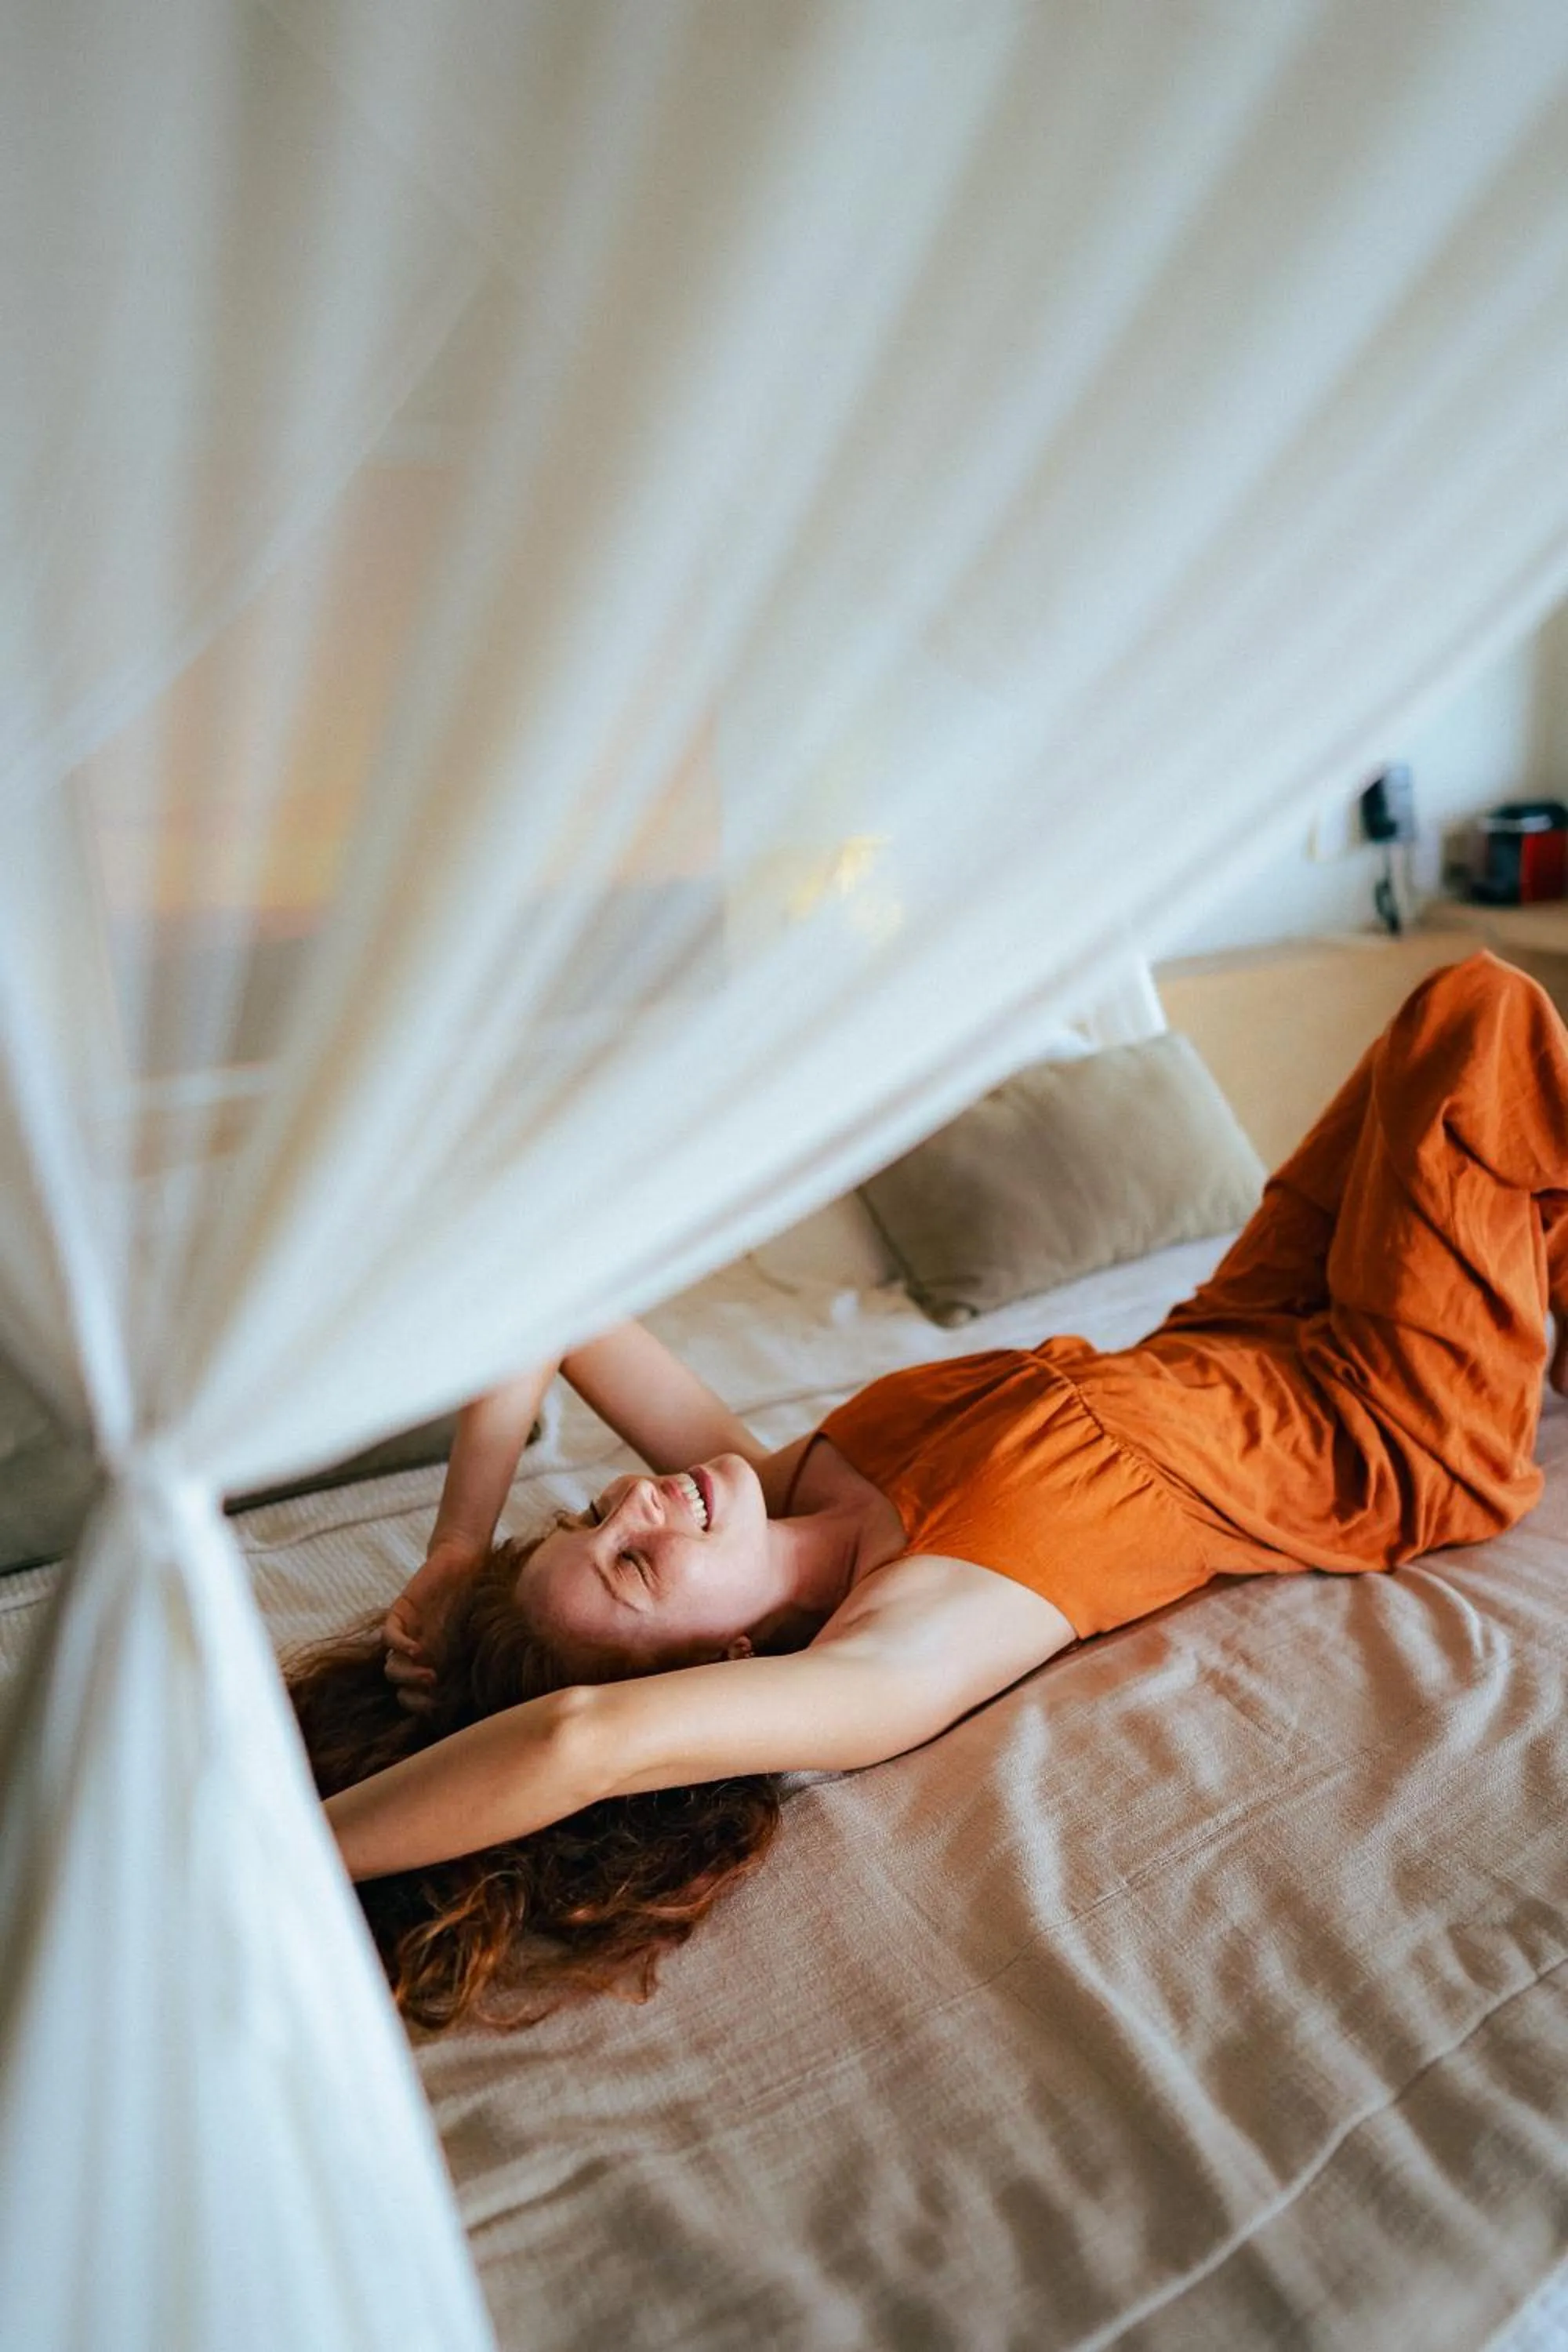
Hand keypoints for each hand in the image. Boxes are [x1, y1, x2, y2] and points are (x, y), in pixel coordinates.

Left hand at [382, 1539, 483, 1711]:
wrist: (468, 1558)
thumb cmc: (483, 1598)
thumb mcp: (485, 1634)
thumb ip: (485, 1662)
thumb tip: (507, 1701)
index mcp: (437, 1663)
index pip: (419, 1698)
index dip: (425, 1708)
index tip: (441, 1709)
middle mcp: (419, 1654)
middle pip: (402, 1688)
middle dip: (414, 1697)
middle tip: (434, 1694)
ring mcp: (408, 1634)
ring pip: (391, 1668)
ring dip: (407, 1676)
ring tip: (429, 1675)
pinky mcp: (401, 1613)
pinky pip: (388, 1637)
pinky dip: (399, 1647)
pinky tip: (417, 1651)